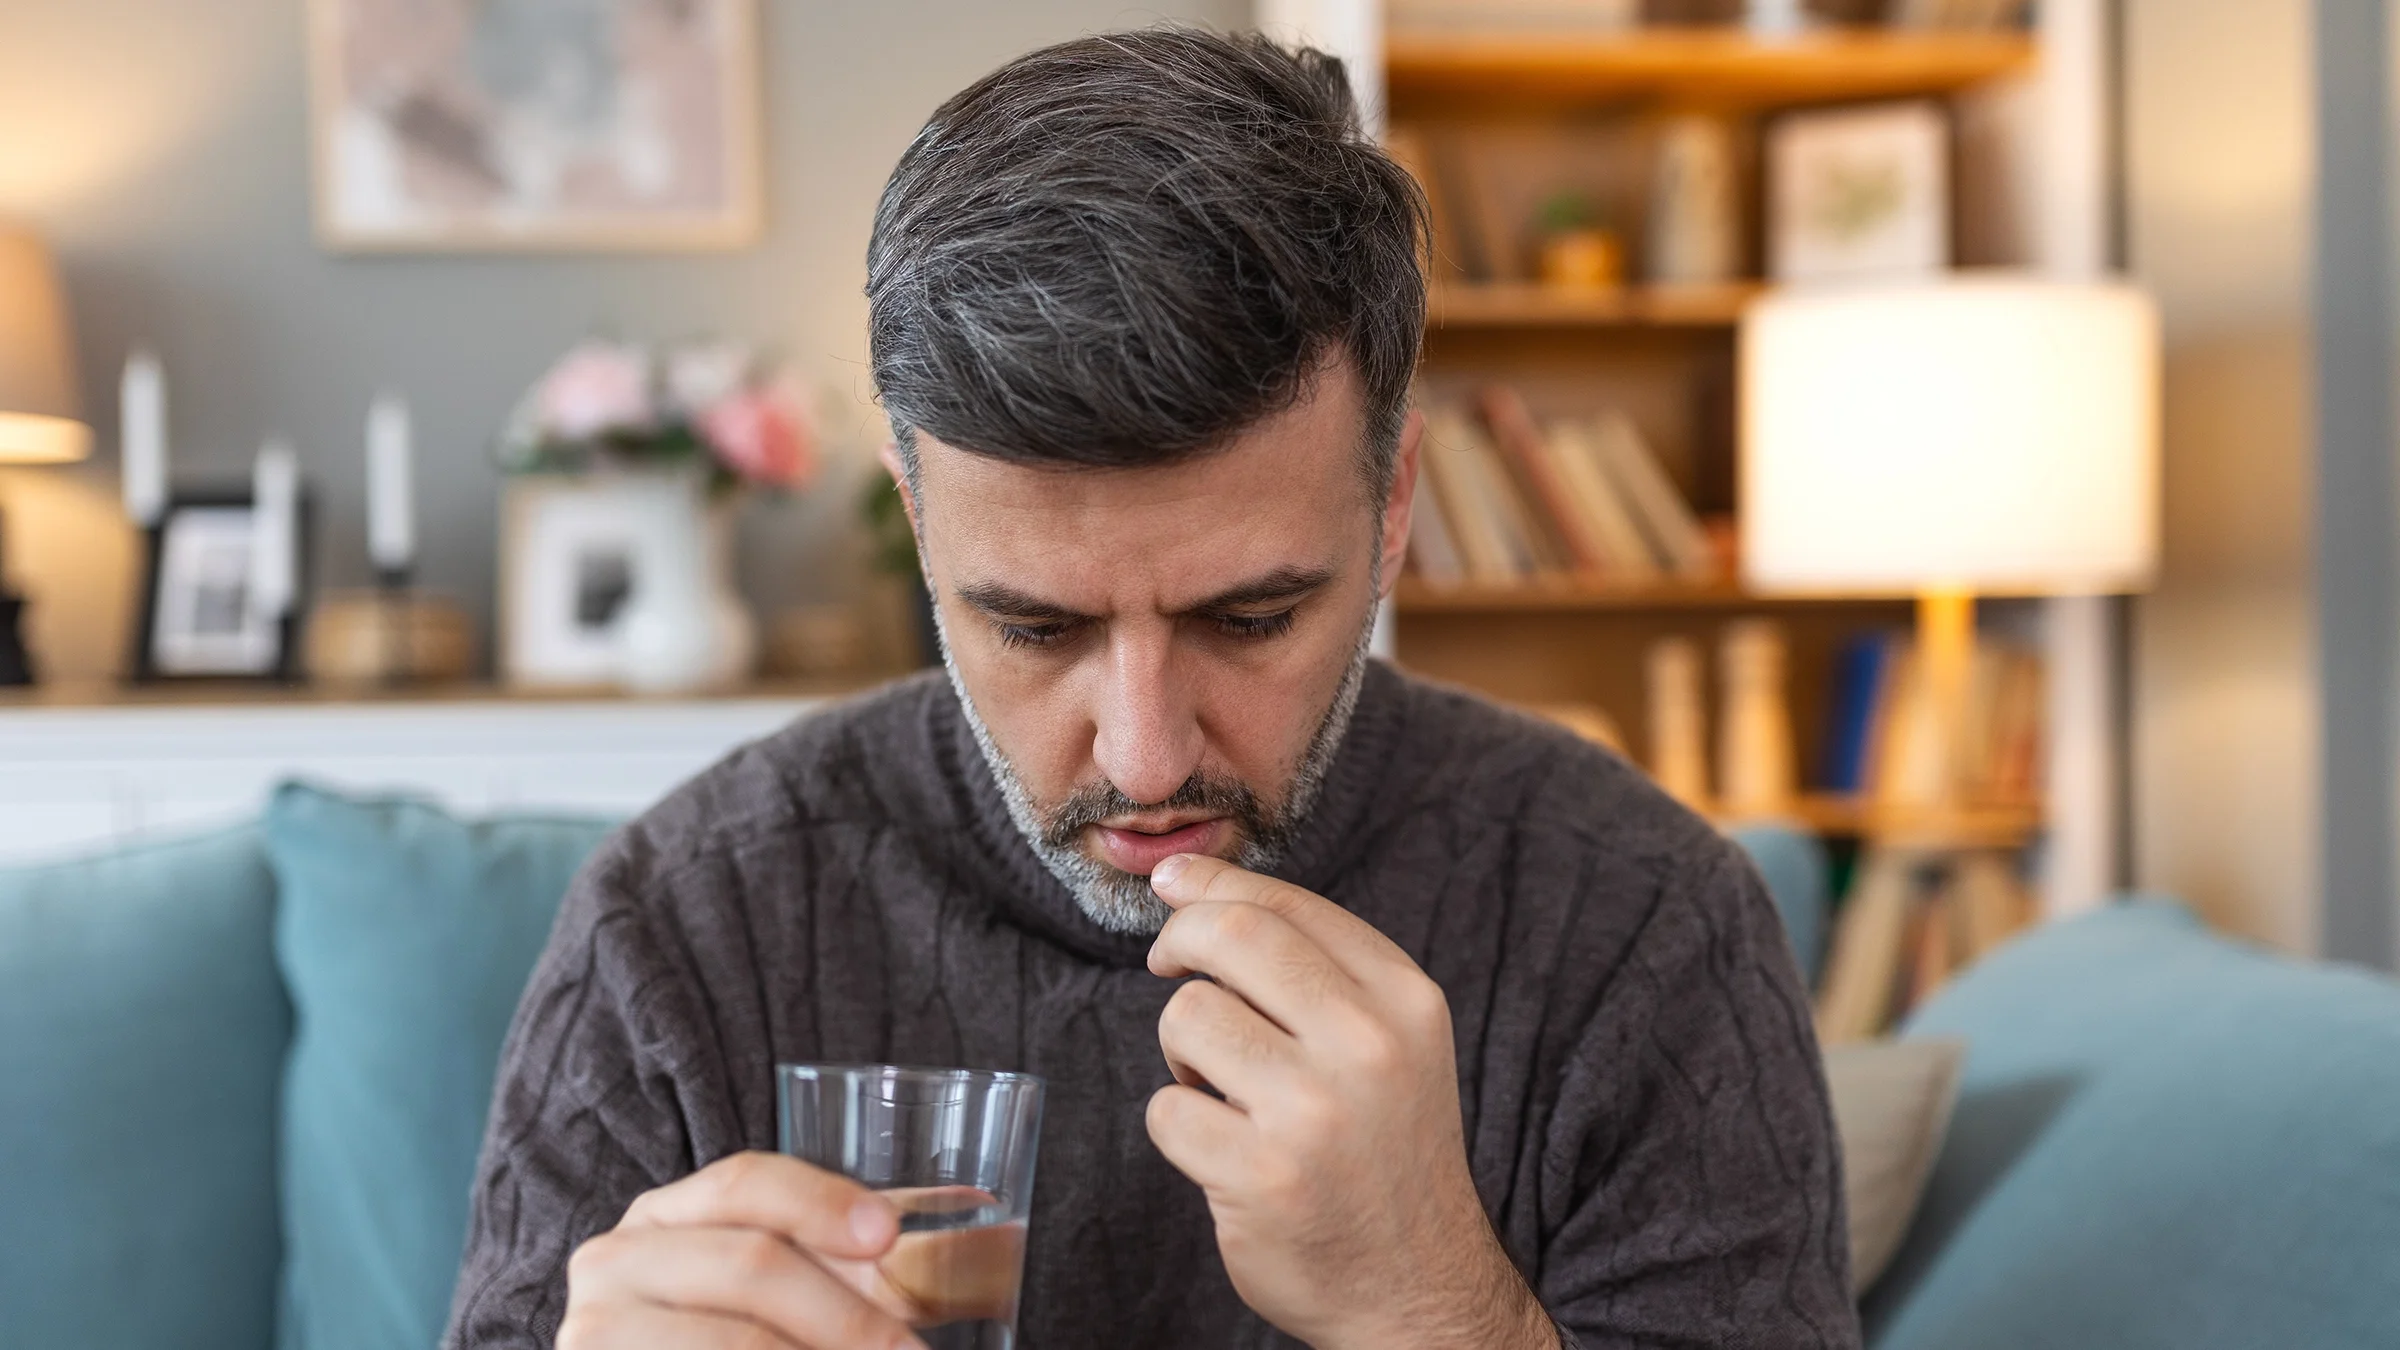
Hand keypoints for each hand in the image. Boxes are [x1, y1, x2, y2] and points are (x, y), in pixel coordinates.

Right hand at [559, 1153, 1018, 1348]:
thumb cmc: (739, 1337)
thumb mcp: (792, 1290)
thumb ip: (864, 1255)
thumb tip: (999, 1222)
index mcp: (666, 1216)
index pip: (745, 1181)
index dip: (819, 1199)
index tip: (889, 1233)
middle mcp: (615, 1261)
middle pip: (753, 1265)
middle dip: (851, 1319)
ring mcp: (595, 1334)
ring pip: (738, 1341)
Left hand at [1143, 855, 1557, 1349]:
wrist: (1419, 1287)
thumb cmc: (1382, 1150)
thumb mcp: (1391, 1041)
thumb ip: (1311, 966)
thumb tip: (1185, 883)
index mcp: (1405, 1000)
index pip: (1289, 906)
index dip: (1213, 885)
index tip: (1172, 886)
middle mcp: (1369, 1046)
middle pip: (1231, 937)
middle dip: (1179, 941)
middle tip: (1168, 965)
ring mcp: (1315, 1113)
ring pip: (1187, 1018)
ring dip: (1185, 1052)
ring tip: (1226, 1090)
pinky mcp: (1262, 1176)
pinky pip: (1167, 1110)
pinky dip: (1181, 1127)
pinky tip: (1225, 1152)